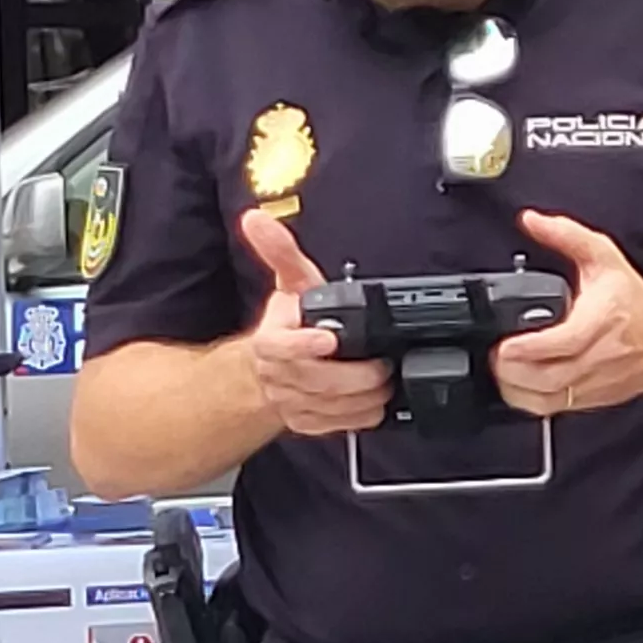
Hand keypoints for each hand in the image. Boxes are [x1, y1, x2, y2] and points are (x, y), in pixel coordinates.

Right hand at [236, 212, 390, 437]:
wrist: (268, 370)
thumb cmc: (287, 324)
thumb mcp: (289, 284)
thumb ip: (279, 251)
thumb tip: (256, 217)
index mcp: (270, 342)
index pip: (281, 347)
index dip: (304, 344)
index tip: (328, 339)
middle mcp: (279, 376)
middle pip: (318, 381)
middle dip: (357, 375)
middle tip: (383, 365)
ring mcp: (292, 403)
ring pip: (331, 407)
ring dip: (365, 397)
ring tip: (386, 382)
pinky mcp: (307, 423)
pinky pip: (338, 425)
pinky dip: (362, 415)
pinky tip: (375, 402)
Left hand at [490, 211, 642, 418]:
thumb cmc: (636, 304)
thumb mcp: (605, 259)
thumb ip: (567, 236)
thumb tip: (532, 220)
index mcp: (602, 321)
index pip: (563, 343)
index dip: (528, 348)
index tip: (504, 345)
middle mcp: (599, 357)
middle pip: (549, 377)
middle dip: (512, 371)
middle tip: (495, 356)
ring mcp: (594, 382)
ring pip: (549, 399)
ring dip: (517, 390)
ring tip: (502, 371)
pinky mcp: (591, 399)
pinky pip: (554, 409)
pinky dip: (530, 402)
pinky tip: (517, 386)